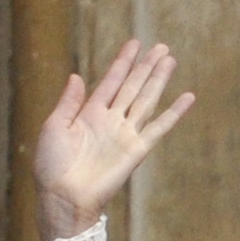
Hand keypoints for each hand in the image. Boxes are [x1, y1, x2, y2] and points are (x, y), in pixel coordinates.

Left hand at [32, 40, 194, 237]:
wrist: (64, 197)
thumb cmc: (52, 166)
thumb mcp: (54, 127)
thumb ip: (68, 102)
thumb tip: (77, 76)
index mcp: (90, 113)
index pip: (112, 81)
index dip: (123, 62)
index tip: (135, 44)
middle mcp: (111, 121)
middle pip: (133, 86)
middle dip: (146, 66)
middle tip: (161, 47)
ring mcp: (125, 134)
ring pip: (146, 100)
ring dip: (158, 80)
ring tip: (170, 59)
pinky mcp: (137, 150)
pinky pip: (160, 128)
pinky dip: (175, 113)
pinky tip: (187, 98)